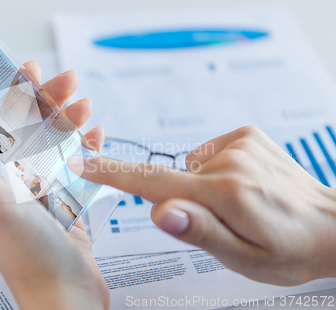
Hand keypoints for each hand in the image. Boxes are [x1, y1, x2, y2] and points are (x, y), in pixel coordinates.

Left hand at [0, 61, 107, 309]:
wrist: (66, 300)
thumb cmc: (28, 255)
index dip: (13, 93)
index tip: (31, 69)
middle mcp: (12, 185)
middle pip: (30, 131)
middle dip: (49, 102)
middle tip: (71, 81)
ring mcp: (42, 196)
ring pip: (55, 147)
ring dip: (70, 123)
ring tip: (88, 107)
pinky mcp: (67, 208)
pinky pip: (77, 170)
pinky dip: (87, 151)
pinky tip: (97, 138)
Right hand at [68, 126, 335, 285]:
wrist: (332, 226)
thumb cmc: (288, 249)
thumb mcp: (242, 257)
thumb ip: (198, 231)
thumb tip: (159, 209)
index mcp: (222, 195)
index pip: (152, 183)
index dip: (112, 174)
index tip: (80, 161)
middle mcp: (228, 162)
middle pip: (175, 180)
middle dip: (185, 201)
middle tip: (227, 222)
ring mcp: (239, 143)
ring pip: (193, 168)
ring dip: (205, 186)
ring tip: (241, 203)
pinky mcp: (246, 134)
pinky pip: (210, 153)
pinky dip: (217, 169)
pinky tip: (246, 184)